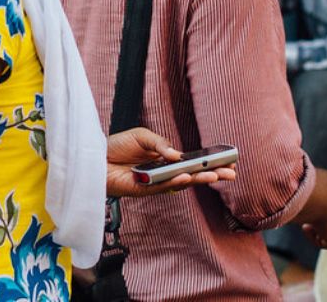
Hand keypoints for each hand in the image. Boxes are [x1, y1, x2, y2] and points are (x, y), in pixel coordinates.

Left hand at [105, 128, 235, 196]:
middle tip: (230, 174)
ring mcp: (155, 182)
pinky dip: (174, 183)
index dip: (209, 163)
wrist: (95, 155)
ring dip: (198, 180)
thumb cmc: (118, 145)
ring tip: (215, 176)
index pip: (192, 163)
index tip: (228, 162)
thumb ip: (161, 144)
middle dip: (211, 174)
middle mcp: (163, 172)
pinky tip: (186, 177)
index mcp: (165, 159)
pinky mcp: (144, 190)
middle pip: (191, 175)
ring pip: (181, 184)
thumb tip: (178, 155)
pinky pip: (162, 188)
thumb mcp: (143, 136)